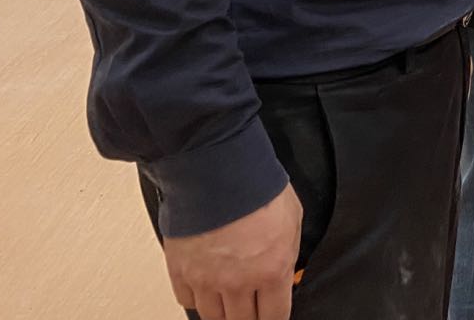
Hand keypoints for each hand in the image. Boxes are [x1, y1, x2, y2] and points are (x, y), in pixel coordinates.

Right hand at [163, 184, 301, 319]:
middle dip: (249, 316)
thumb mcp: (292, 219)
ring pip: (213, 317)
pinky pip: (187, 299)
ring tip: (228, 299)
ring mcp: (206, 279)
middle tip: (251, 308)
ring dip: (223, 310)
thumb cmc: (257, 186)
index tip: (272, 314)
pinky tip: (204, 286)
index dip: (274, 317)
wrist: (218, 169)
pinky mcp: (180, 270)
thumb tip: (285, 267)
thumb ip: (287, 251)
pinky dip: (196, 296)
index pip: (274, 316)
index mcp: (272, 270)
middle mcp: (238, 282)